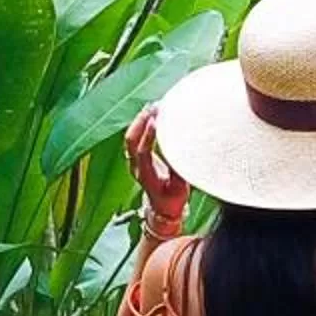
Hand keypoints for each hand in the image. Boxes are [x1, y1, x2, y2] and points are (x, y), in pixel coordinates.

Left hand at [125, 105, 188, 238]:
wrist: (162, 208)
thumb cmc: (172, 199)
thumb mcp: (180, 189)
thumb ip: (179, 172)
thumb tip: (185, 152)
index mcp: (146, 176)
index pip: (143, 152)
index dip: (148, 135)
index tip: (156, 120)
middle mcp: (136, 167)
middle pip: (131, 140)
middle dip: (141, 122)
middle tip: (154, 107)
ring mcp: (133, 162)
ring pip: (130, 137)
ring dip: (140, 120)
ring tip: (153, 106)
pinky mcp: (136, 157)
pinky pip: (134, 137)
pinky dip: (141, 124)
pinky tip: (151, 114)